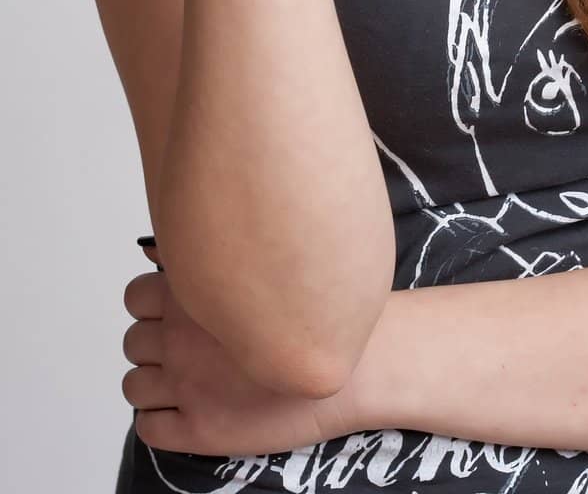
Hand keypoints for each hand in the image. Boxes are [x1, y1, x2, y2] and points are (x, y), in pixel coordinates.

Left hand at [122, 243, 354, 456]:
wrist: (360, 365)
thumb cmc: (322, 314)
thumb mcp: (272, 265)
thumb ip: (222, 257)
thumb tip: (182, 251)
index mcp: (196, 297)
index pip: (136, 297)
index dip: (151, 304)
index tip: (172, 310)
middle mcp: (183, 341)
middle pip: (132, 342)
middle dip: (153, 343)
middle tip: (183, 347)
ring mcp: (189, 388)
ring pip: (133, 386)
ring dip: (151, 382)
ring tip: (183, 380)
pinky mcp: (200, 431)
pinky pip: (148, 428)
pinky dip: (158, 419)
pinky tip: (185, 410)